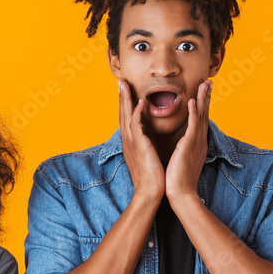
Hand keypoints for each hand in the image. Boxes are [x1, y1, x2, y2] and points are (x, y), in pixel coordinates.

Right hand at [118, 79, 163, 204]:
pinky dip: (137, 111)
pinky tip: (141, 101)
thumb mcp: (146, 158)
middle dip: (122, 96)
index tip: (125, 91)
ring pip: (126, 115)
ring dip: (126, 98)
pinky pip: (136, 124)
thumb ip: (145, 146)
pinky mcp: (139, 145)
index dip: (126, 104)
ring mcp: (132, 142)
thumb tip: (147, 141)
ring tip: (125, 84)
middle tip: (121, 81)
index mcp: (131, 143)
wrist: (150, 192)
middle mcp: (128, 140)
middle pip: (123, 113)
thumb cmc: (151, 178)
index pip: (126, 119)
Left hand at [165, 80, 210, 202]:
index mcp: (197, 143)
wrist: (180, 193)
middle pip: (204, 114)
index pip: (200, 119)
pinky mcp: (189, 146)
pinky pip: (192, 126)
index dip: (202, 104)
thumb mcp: (183, 158)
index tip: (203, 91)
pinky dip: (193, 113)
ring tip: (204, 84)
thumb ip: (184, 148)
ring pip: (200, 116)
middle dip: (206, 97)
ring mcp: (196, 142)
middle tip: (208, 82)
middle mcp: (199, 140)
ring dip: (202, 99)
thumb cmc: (179, 179)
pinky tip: (192, 101)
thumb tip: (183, 143)